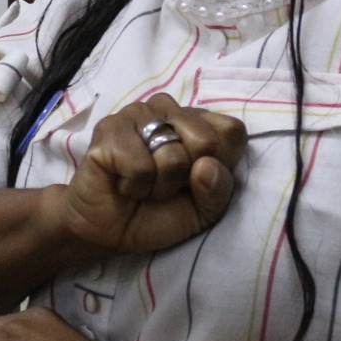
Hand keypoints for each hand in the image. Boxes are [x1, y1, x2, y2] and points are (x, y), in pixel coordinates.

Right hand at [47, 94, 244, 255]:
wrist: (109, 231)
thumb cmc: (159, 214)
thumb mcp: (203, 211)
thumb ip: (218, 190)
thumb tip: (207, 165)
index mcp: (197, 121)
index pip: (231, 131)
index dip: (221, 163)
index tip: (197, 179)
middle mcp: (168, 109)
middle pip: (205, 141)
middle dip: (187, 178)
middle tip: (166, 184)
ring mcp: (137, 114)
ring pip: (172, 156)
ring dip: (159, 186)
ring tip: (143, 184)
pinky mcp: (109, 129)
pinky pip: (140, 167)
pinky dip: (135, 187)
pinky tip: (123, 183)